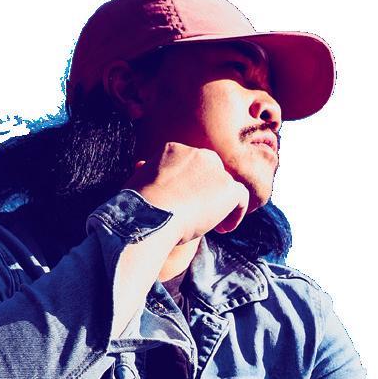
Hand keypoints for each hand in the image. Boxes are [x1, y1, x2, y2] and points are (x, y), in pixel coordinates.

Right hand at [127, 142, 249, 240]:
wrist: (150, 217)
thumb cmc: (136, 207)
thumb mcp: (135, 183)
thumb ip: (145, 174)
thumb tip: (140, 166)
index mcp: (172, 150)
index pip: (191, 164)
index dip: (191, 185)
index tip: (185, 204)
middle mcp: (196, 153)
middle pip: (211, 171)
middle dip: (209, 191)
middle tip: (201, 213)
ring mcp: (214, 169)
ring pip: (226, 184)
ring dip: (222, 204)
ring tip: (214, 225)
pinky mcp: (227, 187)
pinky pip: (242, 197)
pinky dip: (237, 213)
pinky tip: (224, 229)